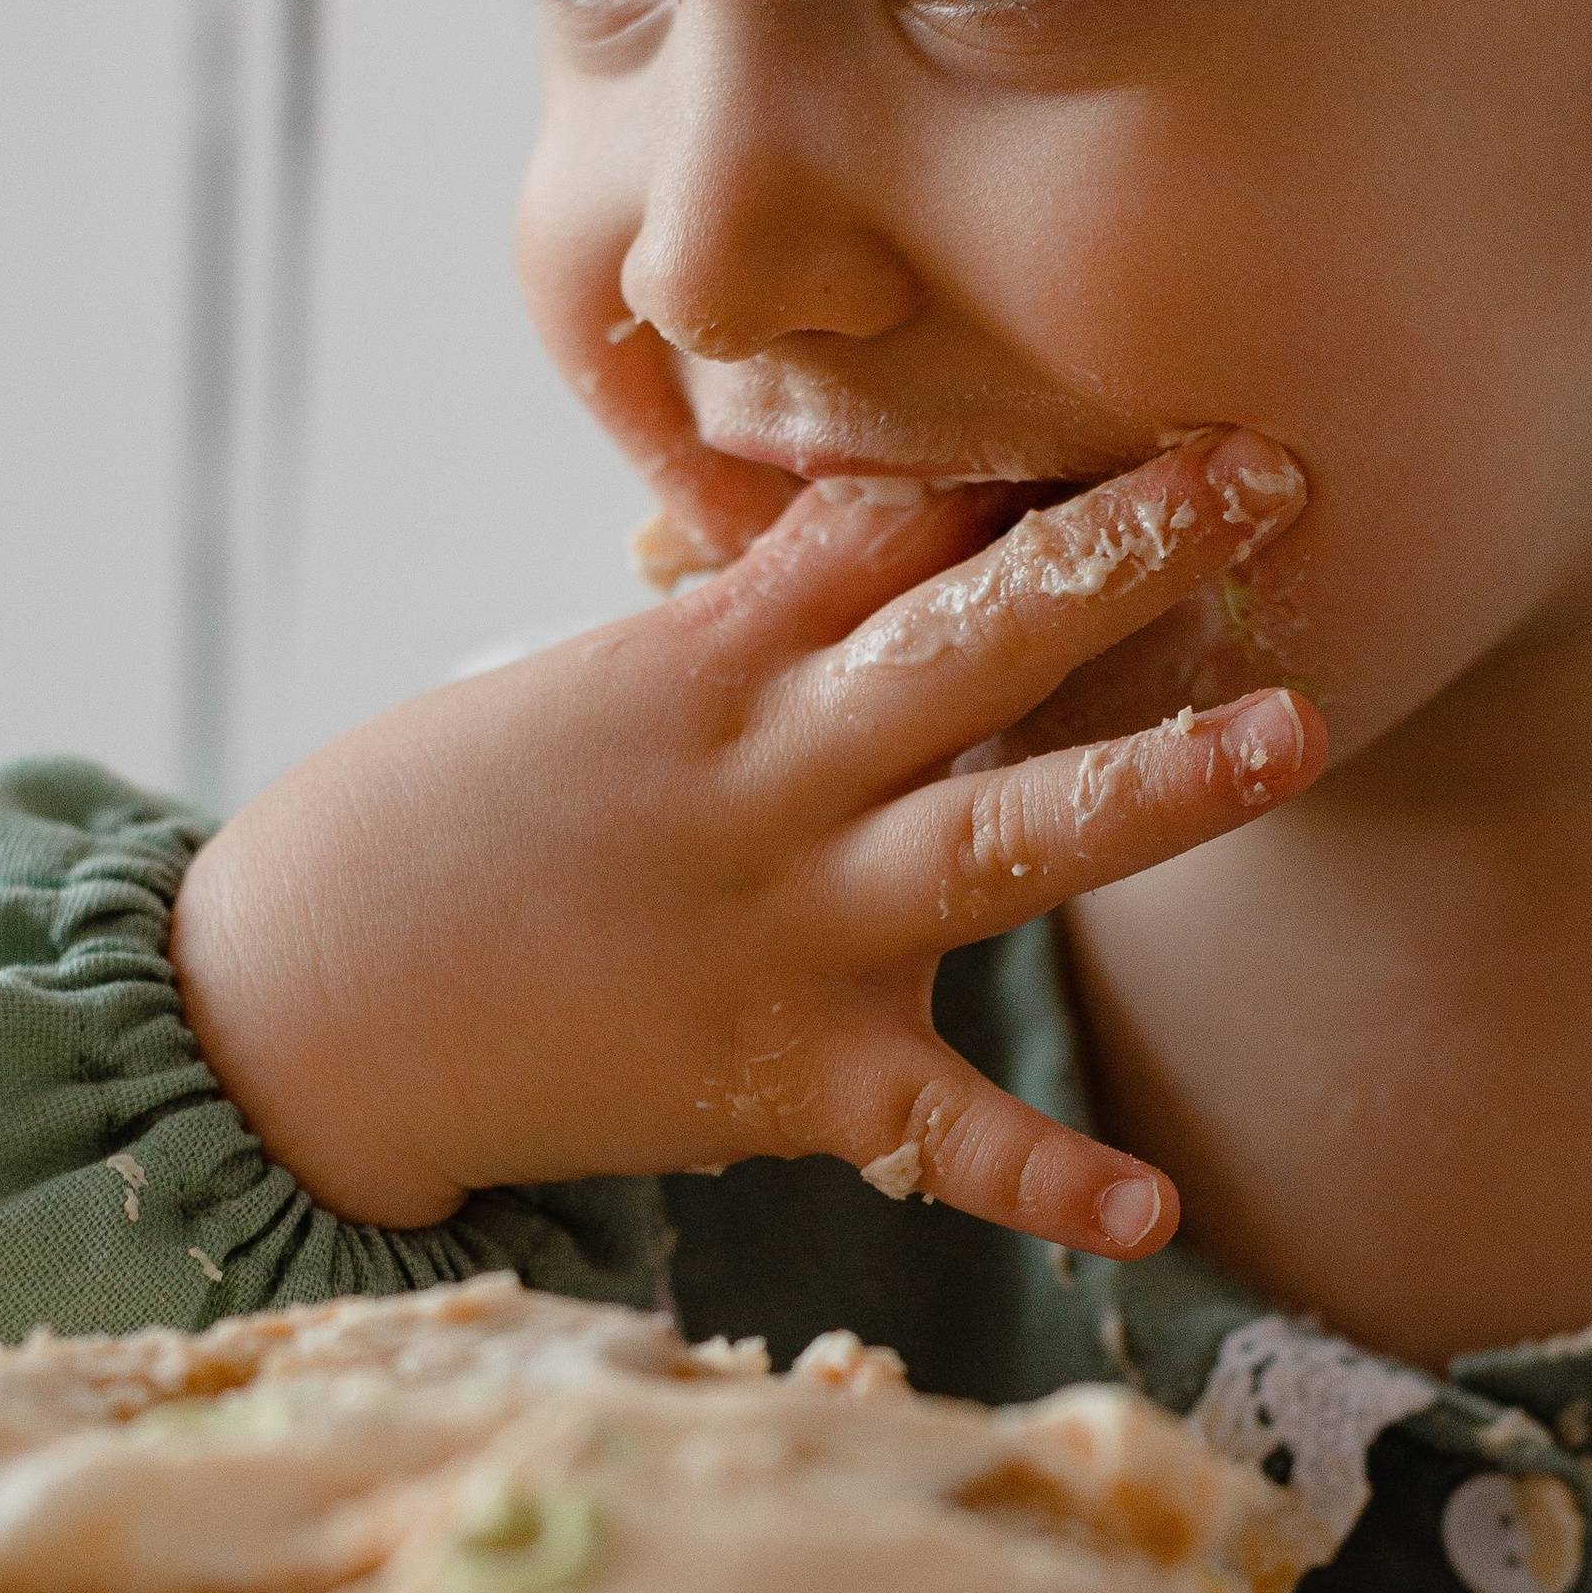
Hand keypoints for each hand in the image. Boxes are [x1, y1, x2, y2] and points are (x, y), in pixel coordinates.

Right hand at [170, 430, 1322, 1256]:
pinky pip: (935, 1133)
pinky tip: (1153, 1212)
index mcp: (711, 655)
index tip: (1166, 380)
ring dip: (1150, 788)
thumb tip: (869, 543)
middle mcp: (766, 770)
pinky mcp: (780, 1073)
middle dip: (1127, 550)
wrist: (297, 997)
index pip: (890, 522)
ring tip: (1295, 736)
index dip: (1027, 451)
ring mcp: (783, 922)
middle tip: (1275, 472)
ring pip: (995, 841)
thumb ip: (741, 628)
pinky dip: (1042, 1180)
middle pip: (972, 638)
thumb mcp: (589, 690)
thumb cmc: (444, 827)